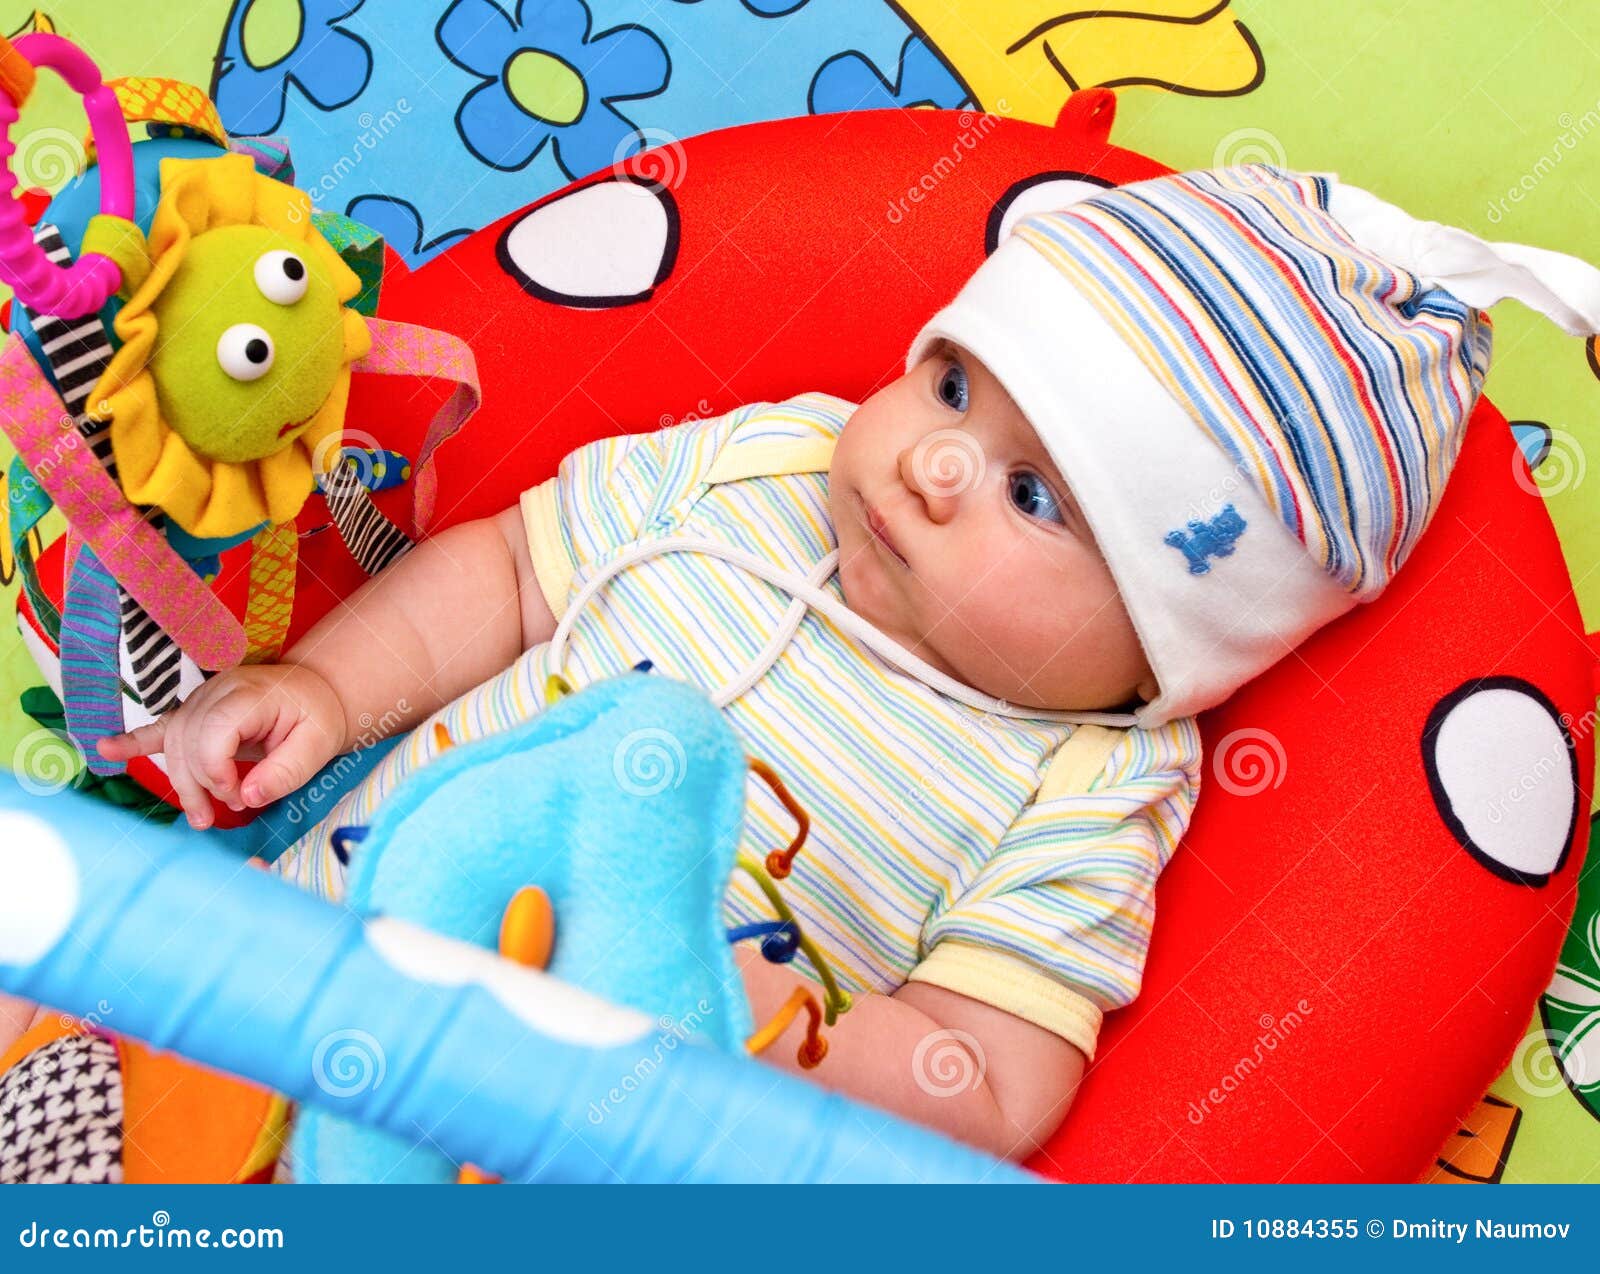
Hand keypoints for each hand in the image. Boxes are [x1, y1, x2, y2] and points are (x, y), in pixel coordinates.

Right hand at [97, 664, 346, 828]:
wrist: (317, 691)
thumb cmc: (318, 716)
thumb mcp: (318, 744)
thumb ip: (286, 771)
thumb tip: (249, 797)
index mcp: (250, 693)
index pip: (213, 734)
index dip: (217, 772)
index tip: (240, 796)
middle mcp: (218, 690)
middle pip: (188, 742)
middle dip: (203, 784)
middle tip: (230, 808)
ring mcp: (203, 698)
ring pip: (174, 743)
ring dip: (182, 782)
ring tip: (199, 816)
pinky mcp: (195, 710)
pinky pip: (161, 725)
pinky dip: (133, 741)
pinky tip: (105, 749)